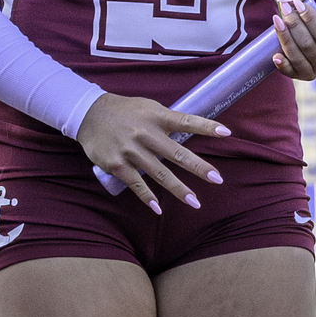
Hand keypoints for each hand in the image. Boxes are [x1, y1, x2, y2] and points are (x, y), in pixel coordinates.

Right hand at [75, 95, 227, 215]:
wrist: (89, 114)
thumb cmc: (125, 111)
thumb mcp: (148, 108)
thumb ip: (167, 121)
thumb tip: (193, 133)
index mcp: (156, 116)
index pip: (185, 121)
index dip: (206, 127)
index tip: (226, 132)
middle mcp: (145, 133)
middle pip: (176, 152)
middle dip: (198, 167)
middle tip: (217, 179)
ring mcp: (130, 149)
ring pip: (159, 173)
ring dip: (178, 189)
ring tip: (195, 202)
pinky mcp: (117, 164)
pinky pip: (136, 183)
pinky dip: (147, 197)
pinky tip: (157, 208)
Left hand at [272, 0, 315, 80]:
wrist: (311, 36)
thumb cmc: (312, 17)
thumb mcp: (312, 2)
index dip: (310, 19)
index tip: (297, 4)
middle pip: (308, 45)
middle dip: (295, 25)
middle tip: (284, 9)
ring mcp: (313, 71)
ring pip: (298, 57)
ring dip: (286, 39)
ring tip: (277, 21)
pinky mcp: (299, 76)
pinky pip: (290, 72)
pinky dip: (282, 65)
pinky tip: (275, 55)